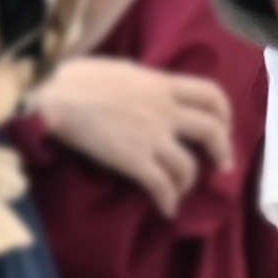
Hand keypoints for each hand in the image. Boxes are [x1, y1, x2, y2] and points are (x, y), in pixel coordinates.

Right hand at [32, 54, 234, 214]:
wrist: (53, 99)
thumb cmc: (77, 79)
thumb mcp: (120, 68)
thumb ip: (143, 80)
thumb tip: (148, 86)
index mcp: (161, 84)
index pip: (211, 94)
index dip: (225, 113)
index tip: (224, 126)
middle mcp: (164, 111)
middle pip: (212, 132)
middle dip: (222, 152)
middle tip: (222, 166)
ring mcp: (151, 137)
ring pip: (189, 167)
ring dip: (188, 183)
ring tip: (180, 190)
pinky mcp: (134, 161)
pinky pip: (162, 187)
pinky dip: (168, 202)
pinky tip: (166, 209)